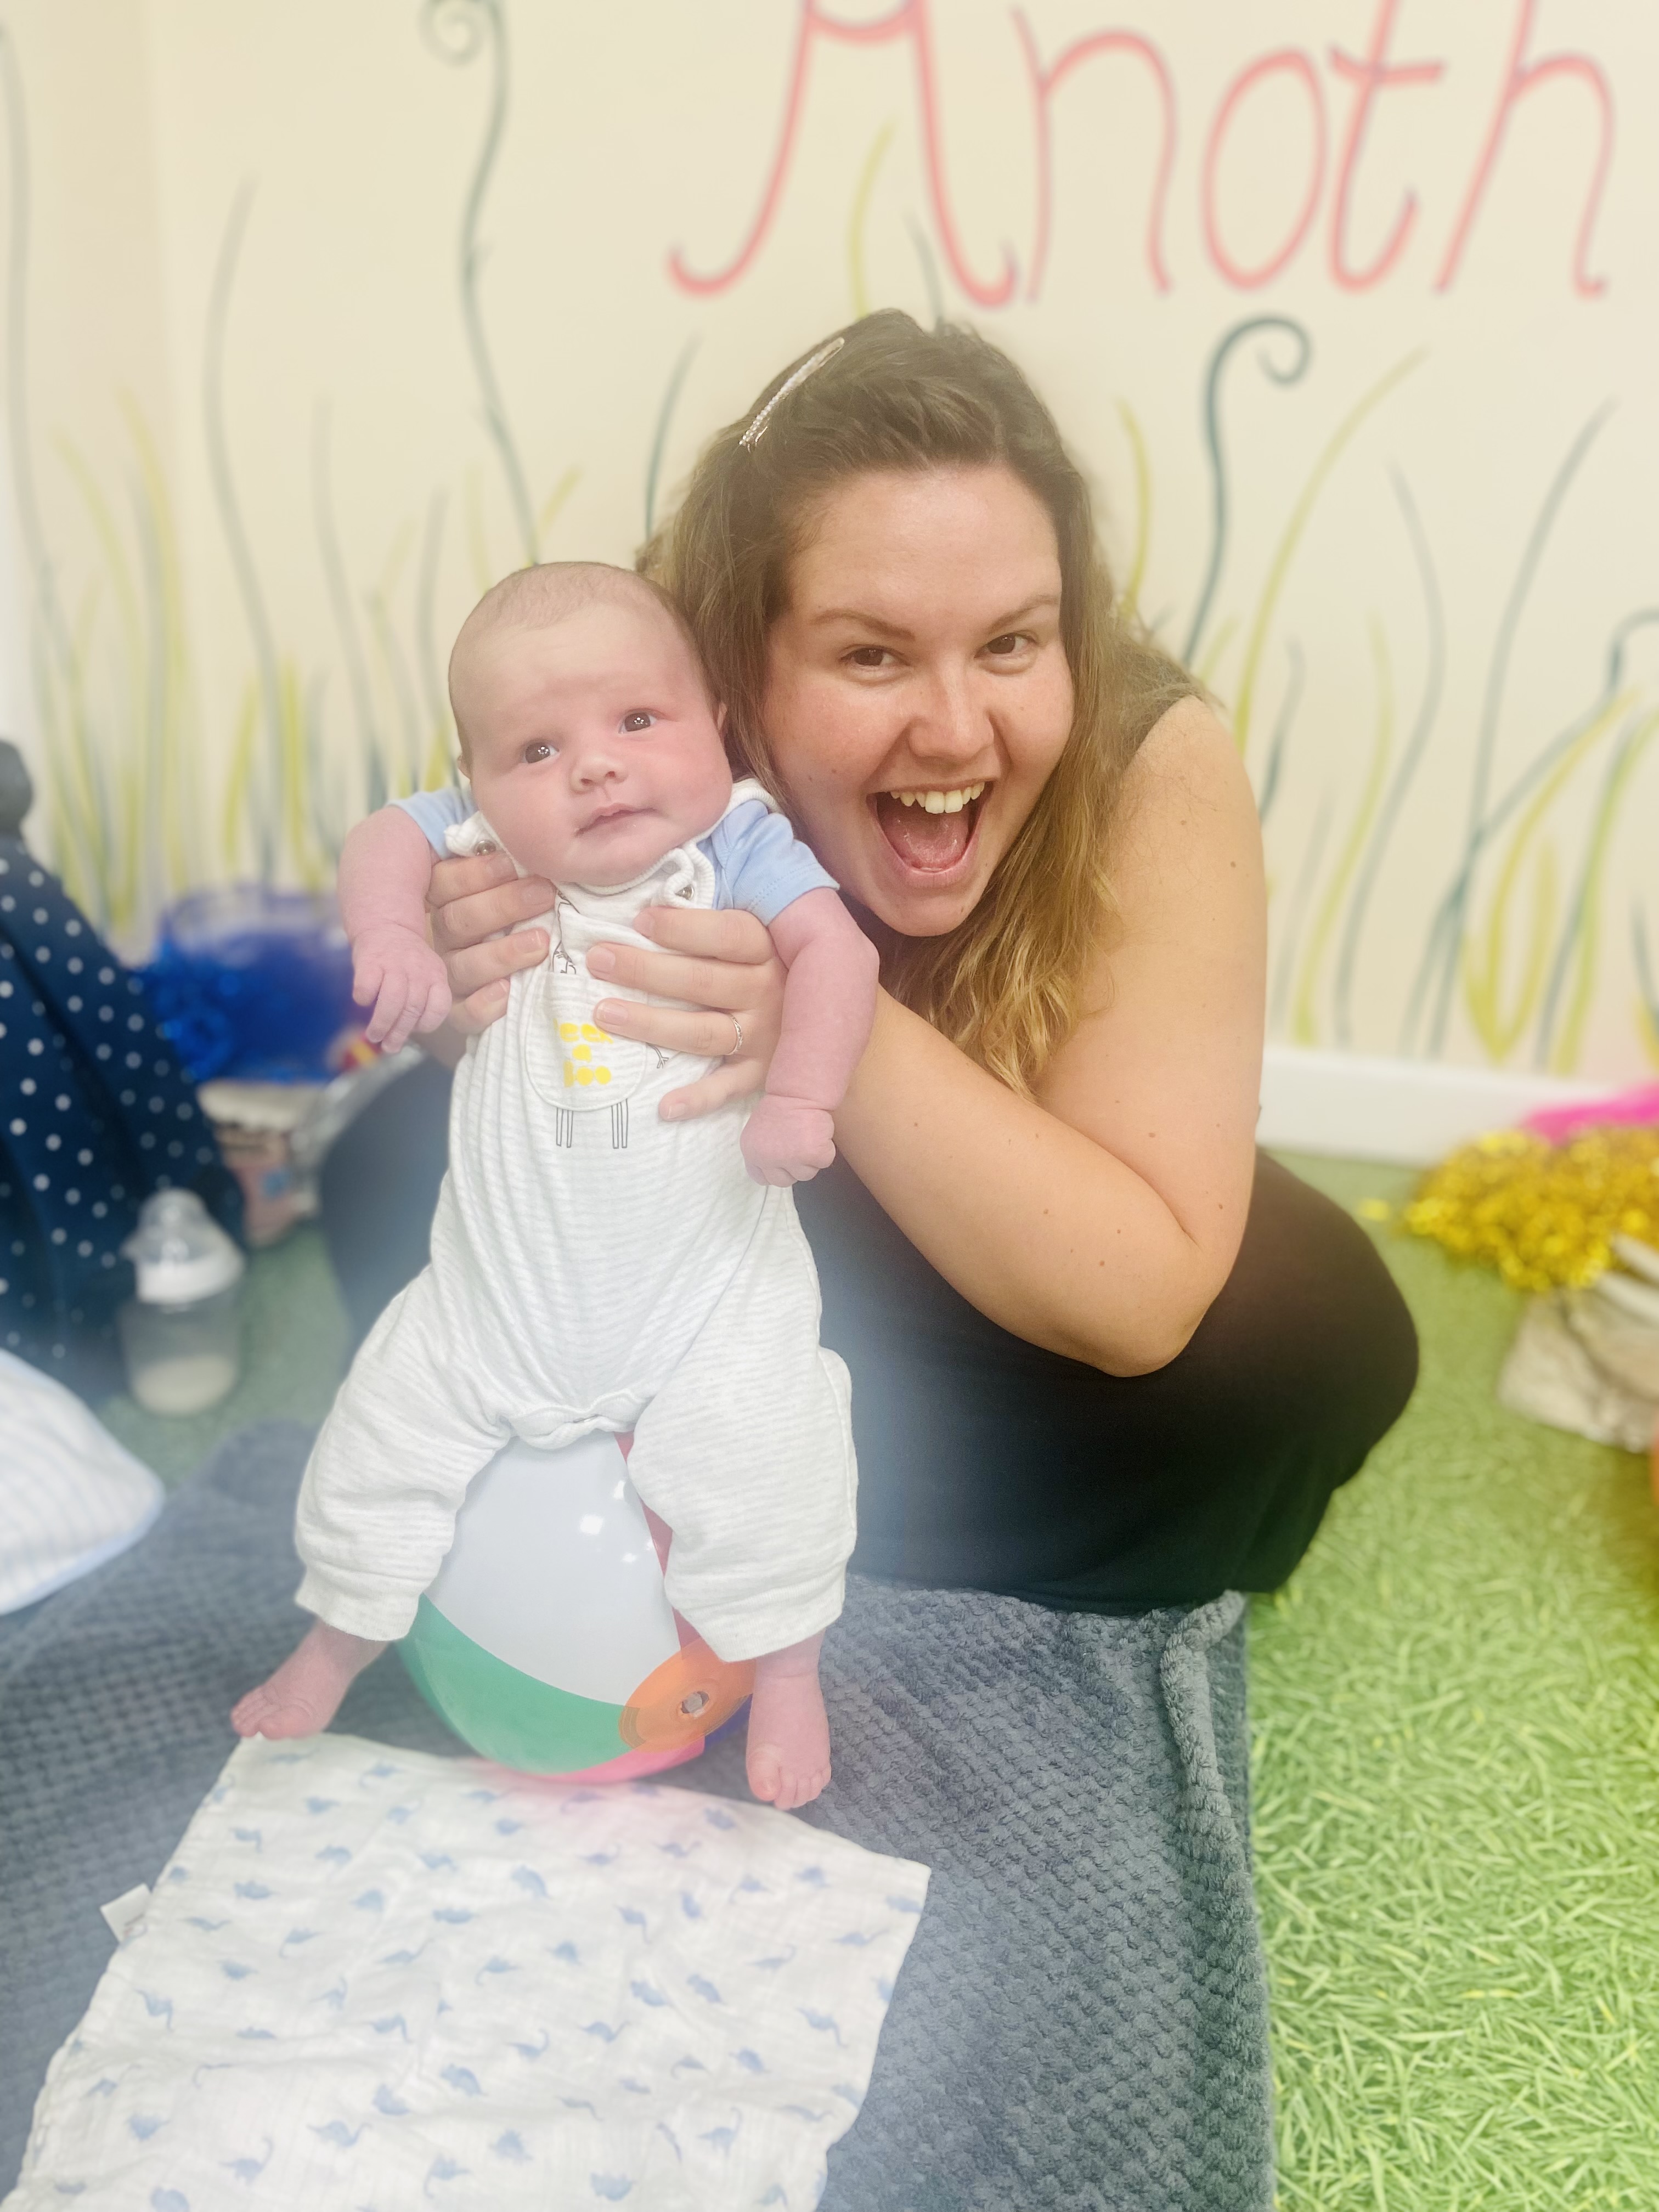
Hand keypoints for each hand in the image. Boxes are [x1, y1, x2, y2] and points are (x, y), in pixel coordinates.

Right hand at [352, 924, 452, 1051]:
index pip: (439, 1007)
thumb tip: (405, 1037)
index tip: (415, 1030)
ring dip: (382, 1024)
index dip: (427, 1024)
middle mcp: (418, 970)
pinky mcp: (370, 960)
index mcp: (436, 975)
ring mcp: (394, 964)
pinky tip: (362, 1003)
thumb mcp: (425, 975)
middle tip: (389, 1046)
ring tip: (374, 1036)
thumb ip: (422, 1001)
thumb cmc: (405, 961)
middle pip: (412, 1009)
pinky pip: (367, 986)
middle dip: (399, 1033)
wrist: (386, 924)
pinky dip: (363, 998)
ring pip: (392, 1001)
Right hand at [426, 849, 554, 1035]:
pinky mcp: (459, 1011)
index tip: (513, 861)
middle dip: (502, 906)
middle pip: (459, 920)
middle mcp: (442, 936)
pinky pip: (462, 1014)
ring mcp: (448, 974)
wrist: (519, 968)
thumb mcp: (507, 875)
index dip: (476, 873)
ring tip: (540, 943)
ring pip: (463, 966)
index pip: (446, 883)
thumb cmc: (517, 905)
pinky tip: (507, 993)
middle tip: (544, 894)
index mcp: (443, 899)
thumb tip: (529, 831)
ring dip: (502, 954)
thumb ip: (506, 858)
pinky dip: (483, 1006)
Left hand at [587, 905, 784, 1121]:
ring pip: (703, 1031)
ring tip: (604, 1013)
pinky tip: (665, 1107)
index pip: (727, 935)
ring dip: (652, 1024)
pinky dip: (699, 1100)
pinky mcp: (761, 1072)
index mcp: (767, 950)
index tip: (638, 921)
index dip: (682, 928)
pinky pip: (728, 1088)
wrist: (826, 1017)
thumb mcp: (758, 933)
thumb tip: (652, 898)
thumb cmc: (767, 963)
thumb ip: (716, 921)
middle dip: (645, 970)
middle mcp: (767, 992)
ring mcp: (765, 1036)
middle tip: (598, 960)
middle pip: (703, 981)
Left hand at [740, 1095, 835, 1186]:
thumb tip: (775, 1167)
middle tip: (798, 1148)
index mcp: (752, 1152)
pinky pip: (823, 1162)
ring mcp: (791, 1158)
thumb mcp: (759, 1131)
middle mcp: (768, 1159)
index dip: (774, 1171)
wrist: (799, 1092)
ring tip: (808, 1137)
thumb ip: (764, 1151)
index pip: (761, 1177)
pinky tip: (818, 1134)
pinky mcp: (813, 1154)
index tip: (782, 1163)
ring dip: (810, 1159)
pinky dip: (825, 1150)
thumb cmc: (781, 1106)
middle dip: (793, 1168)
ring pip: (806, 1174)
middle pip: (784, 1181)